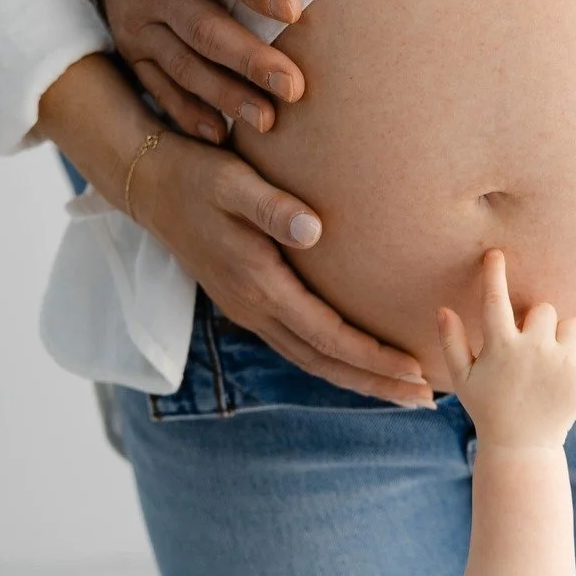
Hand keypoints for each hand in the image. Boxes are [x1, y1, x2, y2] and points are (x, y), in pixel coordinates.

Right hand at [39, 0, 305, 143]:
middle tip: (293, 86)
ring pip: (183, 66)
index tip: (293, 8)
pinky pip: (157, 86)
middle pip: (201, 28)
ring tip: (268, 120)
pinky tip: (218, 137)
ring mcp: (136, 21)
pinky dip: (184, 113)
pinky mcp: (130, 46)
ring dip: (225, 96)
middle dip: (247, 60)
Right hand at [136, 128, 436, 405]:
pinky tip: (358, 363)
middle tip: (427, 400)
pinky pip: (298, 346)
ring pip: (310, 360)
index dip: (373, 357)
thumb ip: (272, 207)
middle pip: (324, 362)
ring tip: (404, 391)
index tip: (416, 370)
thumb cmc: (196, 176)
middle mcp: (253, 308)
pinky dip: (334, 361)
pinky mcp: (247, 304)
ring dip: (358, 379)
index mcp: (258, 284)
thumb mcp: (232, 181)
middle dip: (376, 383)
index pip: (327, 334)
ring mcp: (248, 311)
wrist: (148, 186)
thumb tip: (315, 230)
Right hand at [437, 251, 575, 448]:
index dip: (494, 273)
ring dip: (563, 337)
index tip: (495, 254)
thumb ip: (451, 343)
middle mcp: (534, 350)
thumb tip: (443, 309)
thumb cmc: (488, 408)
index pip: (495, 299)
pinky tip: (572, 368)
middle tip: (531, 348)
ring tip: (551, 361)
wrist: (523, 447)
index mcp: (500, 347)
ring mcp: (563, 364)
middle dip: (538, 323)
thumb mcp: (462, 379)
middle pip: (544, 309)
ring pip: (572, 324)